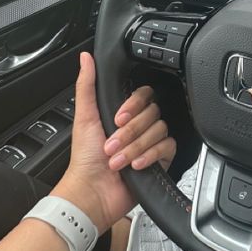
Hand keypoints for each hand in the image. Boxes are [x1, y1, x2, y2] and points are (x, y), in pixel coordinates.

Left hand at [51, 52, 175, 232]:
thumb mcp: (84, 117)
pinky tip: (136, 164)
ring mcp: (150, 143)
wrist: (92, 192)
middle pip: (152, 114)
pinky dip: (151, 155)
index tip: (117, 118)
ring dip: (136, 146)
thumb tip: (86, 58)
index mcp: (122, 114)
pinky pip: (167, 148)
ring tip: (118, 160)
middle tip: (112, 144)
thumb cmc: (85, 159)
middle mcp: (138, 127)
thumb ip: (87, 85)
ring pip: (159, 130)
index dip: (133, 105)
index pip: (143, 95)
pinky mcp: (160, 160)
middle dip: (130, 132)